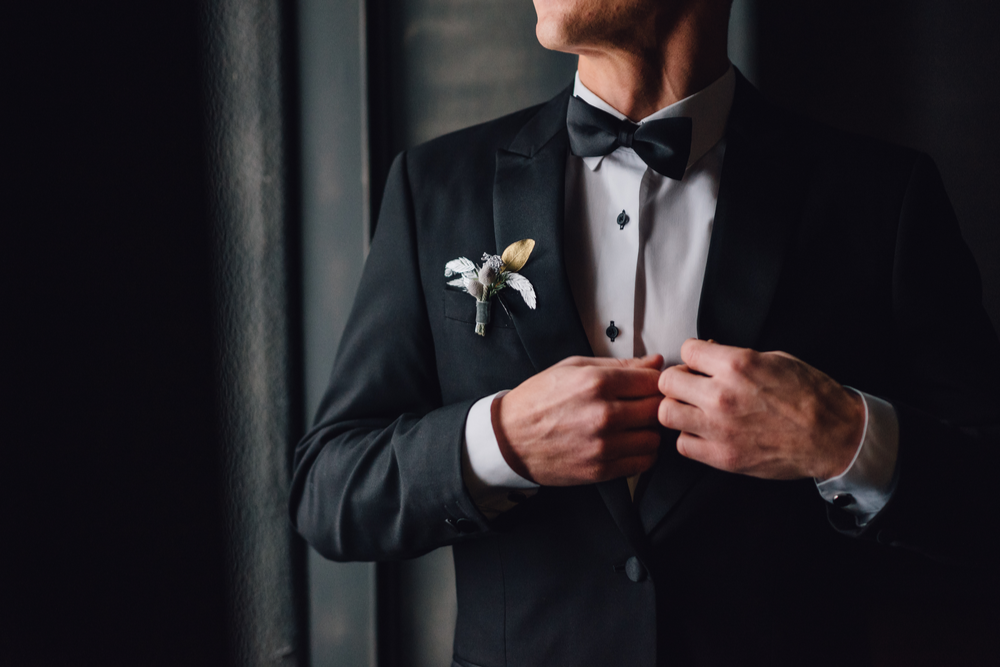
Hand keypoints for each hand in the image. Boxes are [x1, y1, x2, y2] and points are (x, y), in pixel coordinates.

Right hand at [496, 355, 663, 485]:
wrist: (509, 438)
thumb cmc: (539, 400)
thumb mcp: (574, 368)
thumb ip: (619, 365)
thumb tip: (655, 362)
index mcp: (597, 382)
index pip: (653, 381)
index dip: (656, 382)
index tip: (651, 385)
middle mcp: (603, 414)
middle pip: (657, 409)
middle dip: (654, 405)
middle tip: (643, 405)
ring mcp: (603, 445)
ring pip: (654, 438)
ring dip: (648, 432)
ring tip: (633, 426)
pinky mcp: (601, 470)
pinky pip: (643, 463)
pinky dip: (642, 454)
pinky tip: (627, 444)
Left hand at [657, 339, 864, 479]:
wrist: (833, 436)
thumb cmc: (810, 395)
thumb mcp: (776, 358)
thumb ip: (736, 356)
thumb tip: (709, 354)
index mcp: (736, 364)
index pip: (687, 350)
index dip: (694, 355)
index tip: (701, 363)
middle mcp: (721, 395)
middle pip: (667, 381)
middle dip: (679, 379)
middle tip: (692, 385)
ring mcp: (719, 428)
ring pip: (666, 413)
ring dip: (677, 408)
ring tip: (693, 409)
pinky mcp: (722, 456)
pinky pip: (682, 445)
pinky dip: (689, 438)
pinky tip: (705, 432)